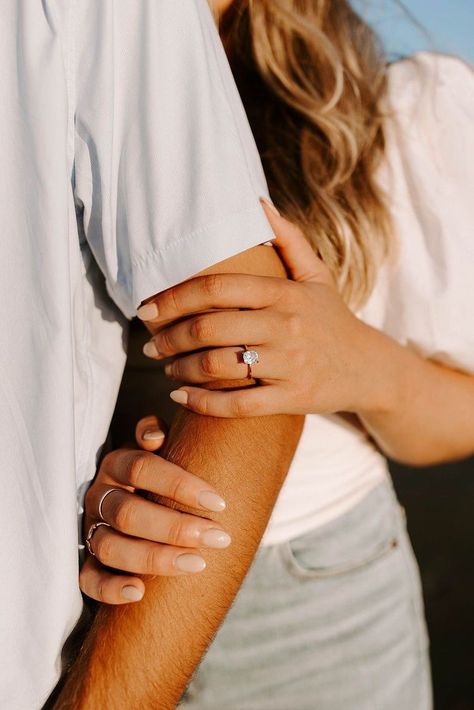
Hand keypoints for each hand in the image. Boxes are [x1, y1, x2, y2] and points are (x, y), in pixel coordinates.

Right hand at [79, 416, 230, 604]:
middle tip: (217, 538)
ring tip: (196, 564)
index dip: (179, 485)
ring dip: (154, 558)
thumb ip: (160, 435)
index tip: (219, 503)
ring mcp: (91, 530)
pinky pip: (89, 580)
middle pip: (128, 513)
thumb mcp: (165, 448)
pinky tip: (139, 592)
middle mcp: (100, 496)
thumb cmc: (163, 475)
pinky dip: (111, 588)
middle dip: (175, 528)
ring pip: (111, 547)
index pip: (141, 468)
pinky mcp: (88, 562)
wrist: (144, 499)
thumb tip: (153, 436)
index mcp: (117, 464)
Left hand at [138, 201, 381, 417]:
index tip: (147, 308)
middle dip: (170, 337)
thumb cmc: (331, 318)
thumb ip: (288, 239)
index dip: (175, 297)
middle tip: (150, 345)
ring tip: (166, 368)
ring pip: (219, 366)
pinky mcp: (293, 398)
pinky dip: (203, 403)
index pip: (218, 287)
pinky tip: (181, 397)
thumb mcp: (317, 275)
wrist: (369, 368)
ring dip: (181, 369)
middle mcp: (287, 326)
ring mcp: (291, 364)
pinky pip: (239, 405)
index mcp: (286, 292)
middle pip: (211, 328)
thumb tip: (256, 202)